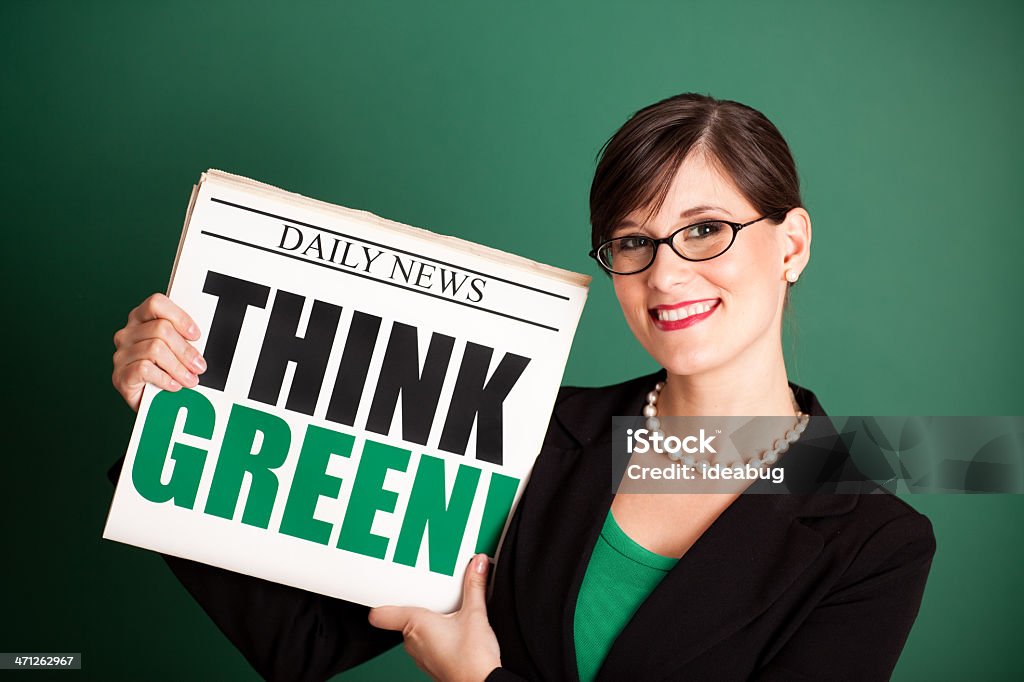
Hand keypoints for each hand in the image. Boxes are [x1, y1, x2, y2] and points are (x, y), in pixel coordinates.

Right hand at [112, 293, 206, 411]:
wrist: (151, 403)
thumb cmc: (166, 371)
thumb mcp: (177, 351)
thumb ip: (185, 339)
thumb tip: (202, 341)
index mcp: (141, 319)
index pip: (156, 303)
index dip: (179, 317)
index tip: (196, 335)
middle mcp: (127, 333)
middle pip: (160, 329)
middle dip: (185, 349)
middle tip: (199, 366)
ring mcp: (121, 354)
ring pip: (155, 349)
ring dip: (179, 367)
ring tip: (191, 380)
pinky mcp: (119, 375)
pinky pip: (144, 369)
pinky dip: (164, 378)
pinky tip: (174, 385)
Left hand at [368, 554, 500, 681]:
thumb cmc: (472, 660)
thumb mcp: (476, 614)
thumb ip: (475, 585)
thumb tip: (477, 564)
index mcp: (416, 625)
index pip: (382, 614)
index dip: (380, 602)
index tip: (383, 590)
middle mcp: (413, 642)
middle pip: (405, 617)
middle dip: (420, 605)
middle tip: (435, 593)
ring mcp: (421, 656)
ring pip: (417, 631)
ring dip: (430, 621)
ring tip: (449, 610)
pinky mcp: (432, 664)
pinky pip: (427, 644)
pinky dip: (437, 635)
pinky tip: (455, 630)